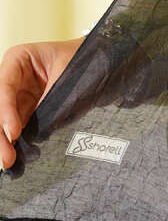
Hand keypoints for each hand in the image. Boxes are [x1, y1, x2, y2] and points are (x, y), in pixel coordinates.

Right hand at [0, 39, 82, 169]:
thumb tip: (35, 133)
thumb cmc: (84, 60)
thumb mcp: (66, 77)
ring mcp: (19, 95)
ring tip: (9, 161)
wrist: (103, 61)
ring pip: (4, 120)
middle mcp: (13, 77)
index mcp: (19, 59)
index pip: (4, 87)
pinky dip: (17, 141)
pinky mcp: (28, 109)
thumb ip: (49, 101)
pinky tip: (17, 156)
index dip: (5, 111)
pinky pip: (18, 126)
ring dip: (5, 141)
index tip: (13, 132)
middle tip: (6, 157)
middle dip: (1, 132)